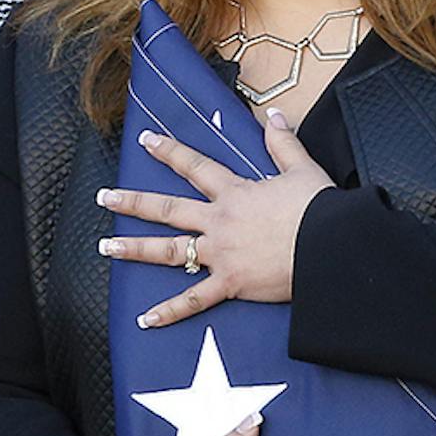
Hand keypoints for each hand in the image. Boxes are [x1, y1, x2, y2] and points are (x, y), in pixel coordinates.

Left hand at [98, 109, 334, 331]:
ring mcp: (220, 253)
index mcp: (235, 192)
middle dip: (133, 202)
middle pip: (167, 209)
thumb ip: (282, 142)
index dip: (169, 151)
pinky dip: (170, 312)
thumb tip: (273, 116)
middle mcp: (220, 221)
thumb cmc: (320, 210)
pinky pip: (194, 300)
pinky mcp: (230, 283)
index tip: (145, 140)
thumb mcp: (302, 169)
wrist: (330, 247)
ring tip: (107, 248)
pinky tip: (147, 319)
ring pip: (168, 250)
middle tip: (106, 198)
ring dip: (135, 248)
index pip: (194, 167)